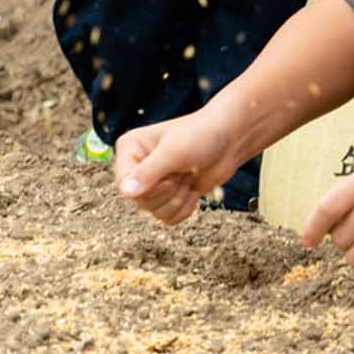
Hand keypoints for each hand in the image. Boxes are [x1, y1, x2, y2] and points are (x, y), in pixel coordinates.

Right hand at [115, 113, 240, 224]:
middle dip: (169, 192)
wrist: (230, 140)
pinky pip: (167, 218)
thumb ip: (148, 173)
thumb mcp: (173, 152)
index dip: (148, 188)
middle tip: (183, 172)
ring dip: (178, 200)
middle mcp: (137, 167)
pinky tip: (193, 190)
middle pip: (140, 201)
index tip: (170, 178)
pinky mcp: (168, 196)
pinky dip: (184, 208)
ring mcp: (153, 183)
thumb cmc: (201, 136)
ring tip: (189, 177)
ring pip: (154, 212)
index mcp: (130, 149)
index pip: (124, 184)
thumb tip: (125, 193)